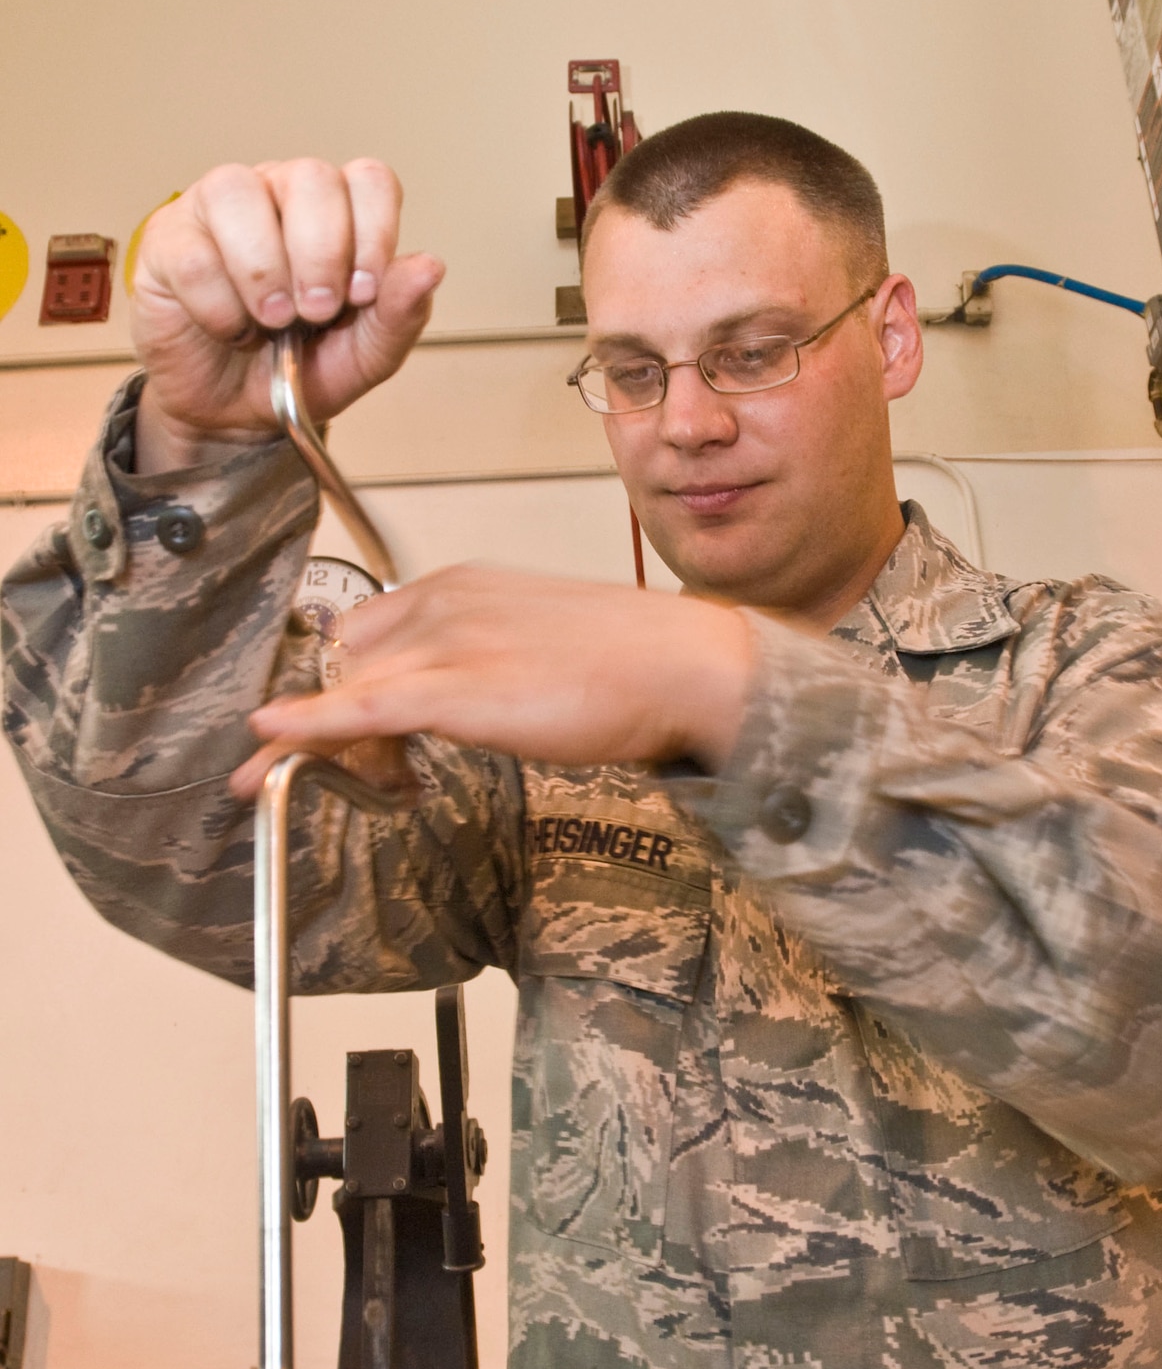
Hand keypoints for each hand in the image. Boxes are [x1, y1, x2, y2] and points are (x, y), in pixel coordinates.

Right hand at [131, 158, 443, 472]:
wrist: (236, 415)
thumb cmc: (299, 370)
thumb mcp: (364, 357)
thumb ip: (398, 315)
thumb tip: (430, 268)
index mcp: (336, 215)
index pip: (369, 180)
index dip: (373, 232)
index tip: (364, 293)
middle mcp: (278, 196)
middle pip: (310, 178)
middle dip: (321, 254)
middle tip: (317, 312)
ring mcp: (219, 211)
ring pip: (238, 193)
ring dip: (264, 270)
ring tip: (271, 320)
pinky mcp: (169, 242)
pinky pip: (193, 253)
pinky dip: (219, 306)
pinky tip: (230, 329)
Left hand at [229, 568, 755, 797]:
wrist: (682, 664)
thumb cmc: (633, 662)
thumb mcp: (541, 644)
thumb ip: (490, 658)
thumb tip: (475, 694)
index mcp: (461, 585)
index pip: (368, 631)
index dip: (349, 685)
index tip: (351, 729)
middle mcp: (440, 602)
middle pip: (345, 661)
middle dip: (332, 719)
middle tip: (354, 772)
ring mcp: (444, 642)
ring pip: (346, 690)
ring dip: (319, 741)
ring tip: (314, 783)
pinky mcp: (453, 689)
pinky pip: (358, 710)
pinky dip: (306, 727)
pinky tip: (271, 742)